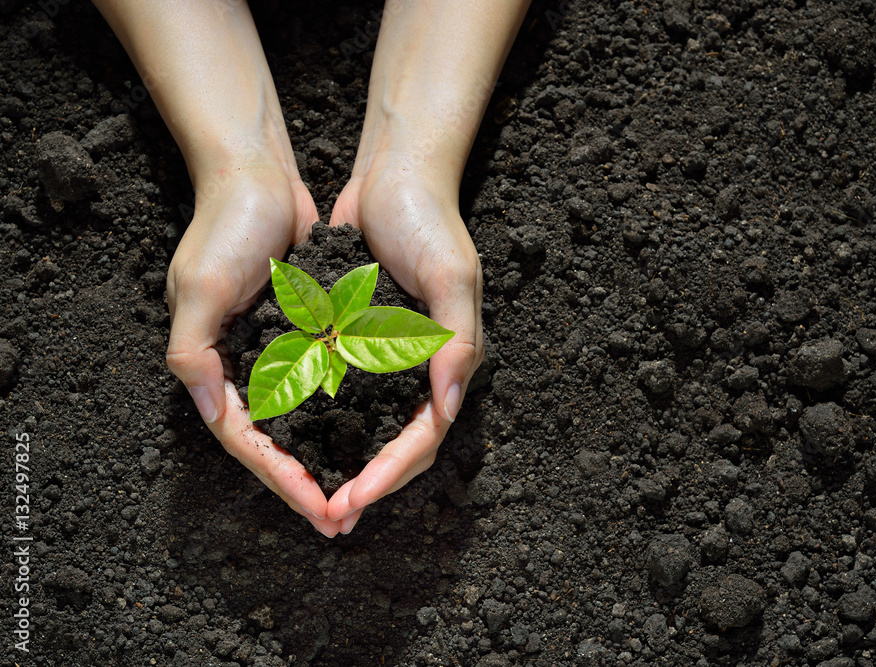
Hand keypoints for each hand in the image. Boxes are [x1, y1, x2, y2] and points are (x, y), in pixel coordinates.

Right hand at [166, 162, 343, 536]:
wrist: (255, 173)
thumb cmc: (226, 225)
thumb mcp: (200, 287)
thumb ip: (193, 354)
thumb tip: (215, 416)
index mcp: (214, 365)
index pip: (249, 441)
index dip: (283, 480)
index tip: (322, 509)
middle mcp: (245, 365)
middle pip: (277, 442)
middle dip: (308, 483)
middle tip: (344, 520)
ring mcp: (277, 350)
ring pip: (304, 421)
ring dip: (329, 457)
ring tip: (360, 492)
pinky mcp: (305, 331)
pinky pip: (325, 384)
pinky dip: (343, 413)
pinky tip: (371, 434)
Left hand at [324, 161, 483, 531]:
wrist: (396, 175)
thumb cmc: (430, 221)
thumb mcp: (452, 275)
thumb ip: (455, 341)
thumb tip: (445, 409)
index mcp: (449, 360)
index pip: (422, 436)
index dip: (388, 474)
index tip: (350, 501)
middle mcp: (420, 366)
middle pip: (397, 445)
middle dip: (366, 484)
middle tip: (326, 515)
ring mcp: (387, 355)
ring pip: (369, 427)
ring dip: (343, 462)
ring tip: (310, 494)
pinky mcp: (357, 338)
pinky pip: (343, 391)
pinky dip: (323, 420)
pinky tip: (293, 438)